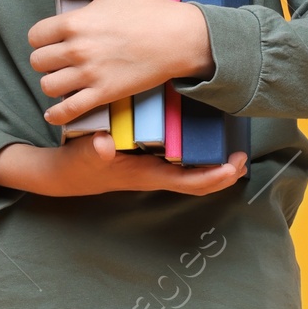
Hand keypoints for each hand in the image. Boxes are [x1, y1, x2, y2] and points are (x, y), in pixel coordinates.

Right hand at [0, 135, 246, 197]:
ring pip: (193, 167)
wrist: (64, 173)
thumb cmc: (78, 166)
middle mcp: (156, 173)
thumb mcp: (84, 156)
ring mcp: (154, 166)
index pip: (189, 183)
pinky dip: (197, 145)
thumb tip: (104, 145)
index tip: (233, 166)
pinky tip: (205, 126)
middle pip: (199, 178)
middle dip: (224, 170)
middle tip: (243, 151)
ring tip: (232, 137)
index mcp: (148, 175)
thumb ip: (93, 150)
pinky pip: (181, 155)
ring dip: (214, 157)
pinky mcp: (149, 156)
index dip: (214, 177)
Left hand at [28, 0, 212, 127]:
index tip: (52, 39)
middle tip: (57, 58)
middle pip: (38, 62)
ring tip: (61, 78)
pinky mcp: (104, 94)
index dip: (41, 37)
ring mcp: (90, 75)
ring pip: (49, 86)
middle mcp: (77, 50)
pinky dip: (57, 114)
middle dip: (45, 59)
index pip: (36, 36)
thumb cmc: (147, 8)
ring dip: (51, 83)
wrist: (178, 38)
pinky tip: (54, 112)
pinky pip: (69, 110)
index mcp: (75, 22)